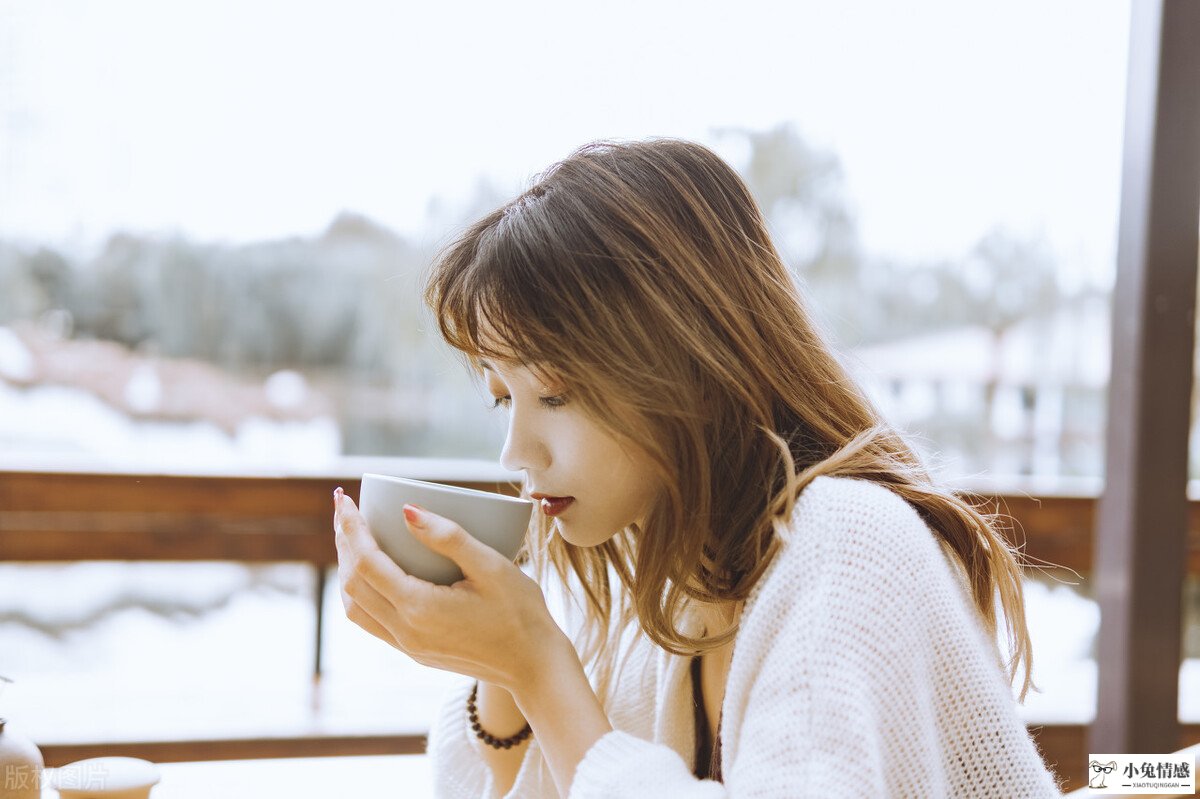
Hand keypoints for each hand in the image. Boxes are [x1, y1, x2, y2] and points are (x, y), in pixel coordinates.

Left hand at [332, 487, 569, 692]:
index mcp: (420, 609)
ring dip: (347, 571)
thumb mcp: (491, 566)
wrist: (534, 665)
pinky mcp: (416, 652)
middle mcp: (406, 632)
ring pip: (356, 608)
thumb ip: (448, 537)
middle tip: (345, 509)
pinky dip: (362, 591)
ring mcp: (409, 647)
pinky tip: (374, 572)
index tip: (346, 499)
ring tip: (352, 538)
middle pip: (352, 585)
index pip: (366, 563)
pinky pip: (373, 621)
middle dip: (343, 543)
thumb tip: (406, 510)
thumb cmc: (521, 612)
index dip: (351, 528)